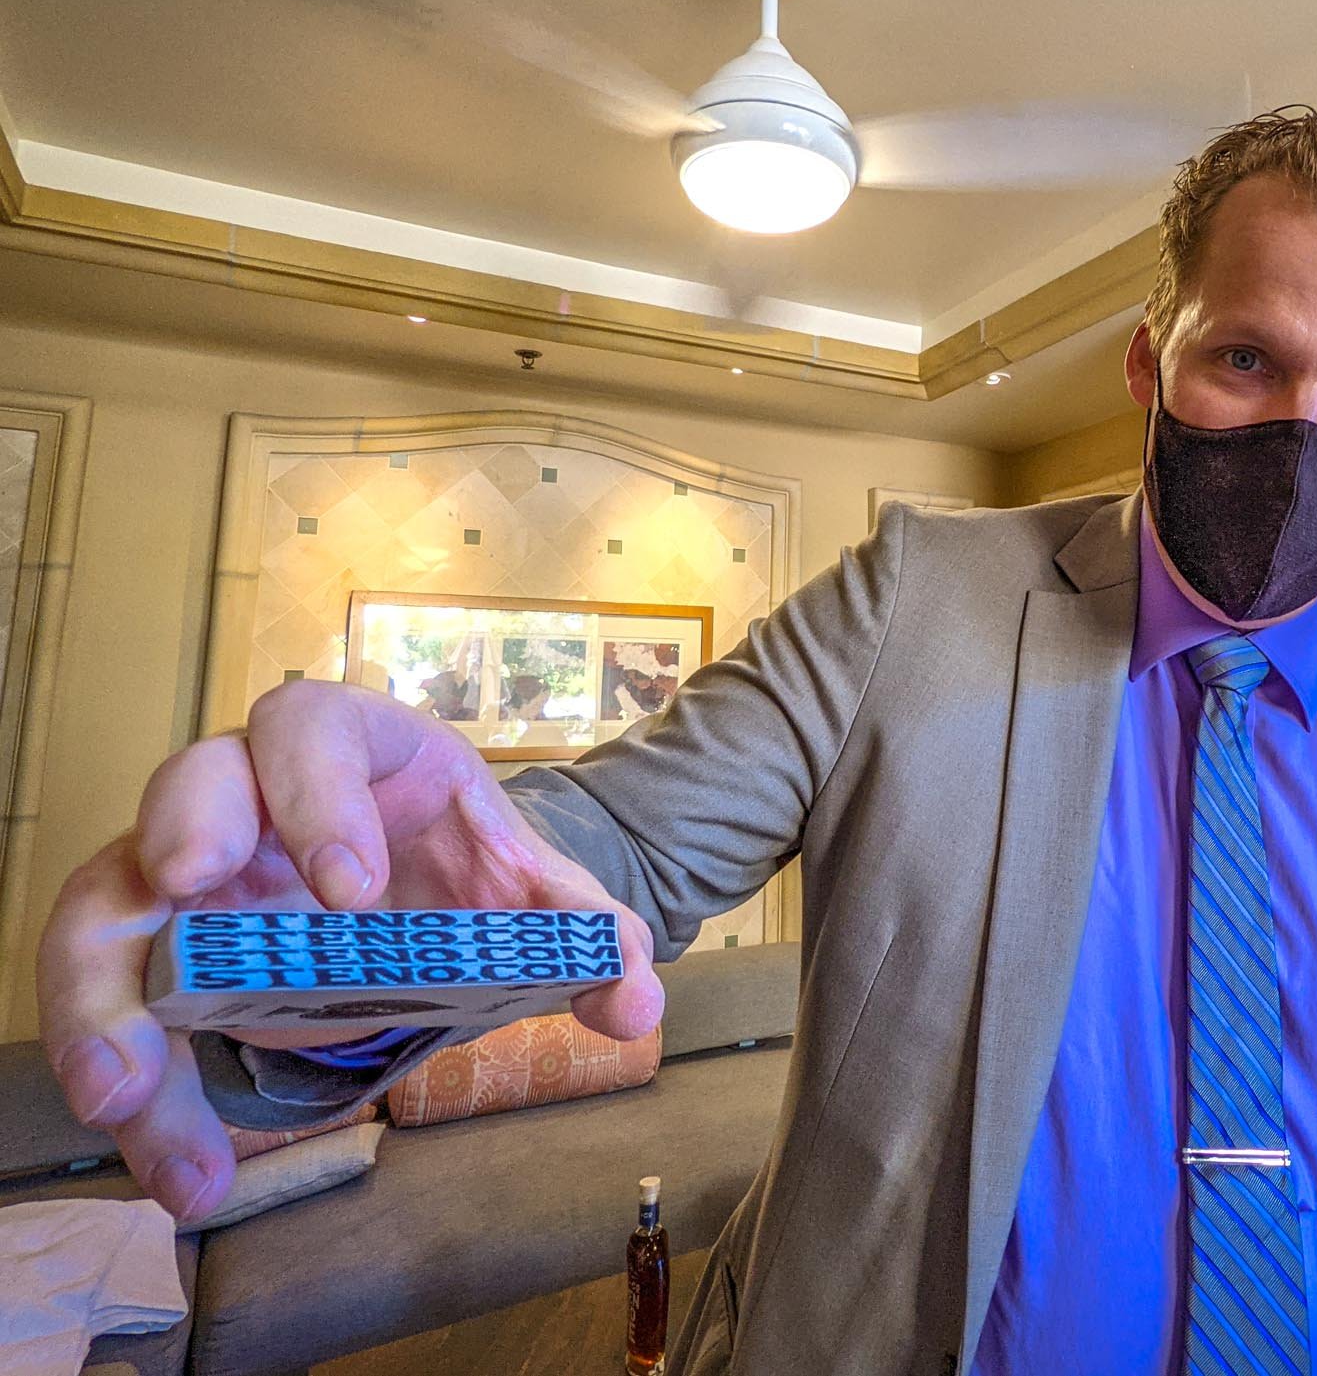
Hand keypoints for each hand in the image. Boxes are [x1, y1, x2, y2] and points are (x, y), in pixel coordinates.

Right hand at [36, 680, 662, 1221]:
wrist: (432, 900)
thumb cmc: (463, 867)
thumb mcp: (531, 891)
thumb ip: (584, 933)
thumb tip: (633, 998)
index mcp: (353, 747)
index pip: (312, 727)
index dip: (316, 790)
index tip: (349, 889)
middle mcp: (250, 791)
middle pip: (184, 781)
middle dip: (179, 836)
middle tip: (189, 896)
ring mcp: (189, 869)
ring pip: (110, 901)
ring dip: (103, 997)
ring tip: (126, 1092)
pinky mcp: (160, 953)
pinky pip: (115, 1007)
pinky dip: (137, 1088)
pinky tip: (180, 1168)